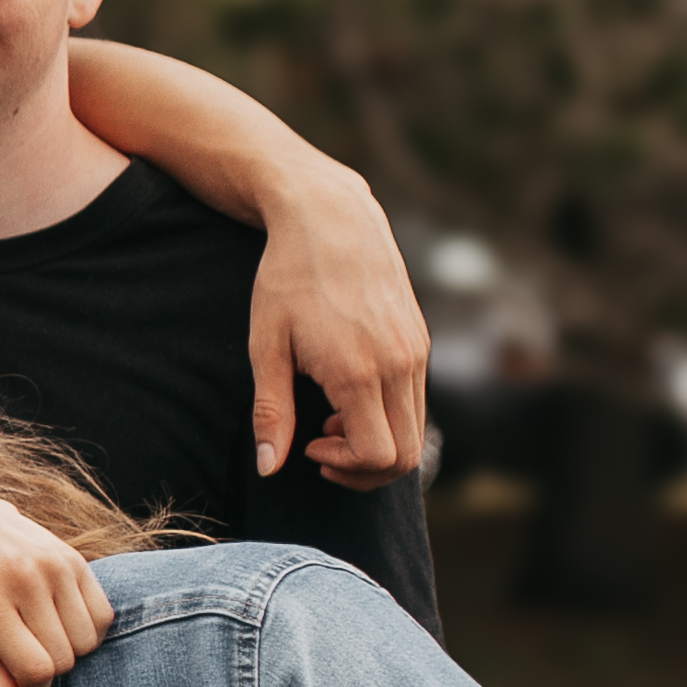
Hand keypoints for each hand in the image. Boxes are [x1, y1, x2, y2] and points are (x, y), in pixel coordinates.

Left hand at [0, 493, 111, 686]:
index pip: (36, 668)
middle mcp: (24, 583)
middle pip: (64, 658)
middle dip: (49, 673)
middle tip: (30, 663)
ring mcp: (54, 568)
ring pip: (87, 642)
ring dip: (70, 652)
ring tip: (45, 640)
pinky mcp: (75, 560)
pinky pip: (103, 616)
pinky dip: (89, 630)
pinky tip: (64, 624)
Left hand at [249, 168, 431, 483]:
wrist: (330, 217)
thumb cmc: (287, 278)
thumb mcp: (266, 346)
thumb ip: (271, 412)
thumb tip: (269, 467)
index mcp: (361, 372)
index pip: (379, 457)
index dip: (344, 466)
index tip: (307, 445)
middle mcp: (401, 365)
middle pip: (407, 455)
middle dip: (363, 469)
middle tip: (318, 446)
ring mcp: (417, 352)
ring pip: (416, 430)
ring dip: (374, 440)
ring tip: (327, 418)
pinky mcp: (420, 340)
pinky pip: (415, 401)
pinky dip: (385, 415)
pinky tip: (345, 394)